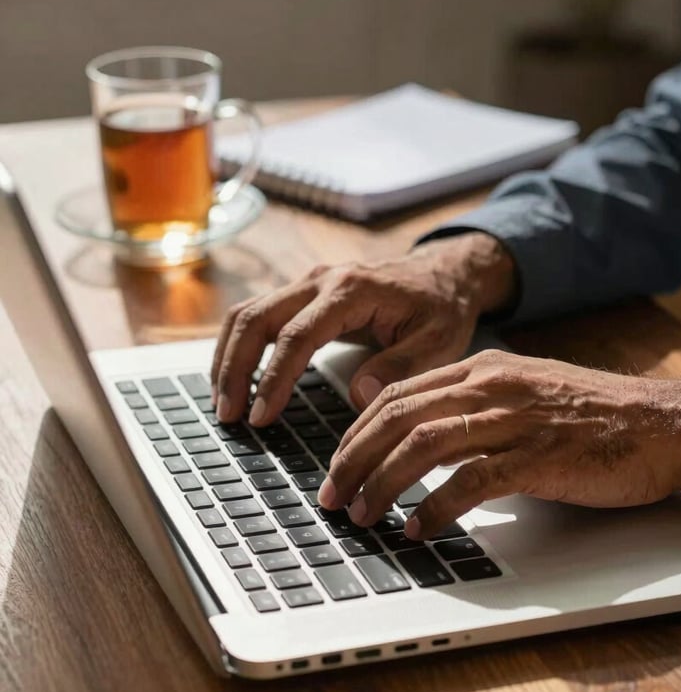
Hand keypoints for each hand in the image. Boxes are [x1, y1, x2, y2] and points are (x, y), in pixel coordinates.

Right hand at [210, 232, 515, 424]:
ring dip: (228, 357)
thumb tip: (358, 395)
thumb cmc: (443, 308)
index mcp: (353, 290)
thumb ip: (401, 366)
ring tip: (224, 403)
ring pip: (248, 313)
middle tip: (228, 416)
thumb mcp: (439, 340)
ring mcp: (308, 284)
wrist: (445, 275)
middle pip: (256, 318)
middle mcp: (322, 280)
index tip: (261, 416)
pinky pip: (258, 315)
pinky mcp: (303, 294)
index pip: (298, 335)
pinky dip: (239, 346)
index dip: (274, 378)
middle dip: (234, 368)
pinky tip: (236, 377)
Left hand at [318, 350, 680, 538]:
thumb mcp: (522, 390)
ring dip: (383, 484)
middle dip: (354, 460)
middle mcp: (489, 388)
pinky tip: (419, 530)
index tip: (337, 464)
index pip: (396, 395)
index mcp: (481, 370)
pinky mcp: (538, 457)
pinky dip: (435, 508)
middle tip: (334, 496)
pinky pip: (471, 482)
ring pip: (423, 447)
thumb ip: (471, 403)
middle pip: (398, 418)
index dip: (356, 432)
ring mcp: (513, 420)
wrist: (660, 422)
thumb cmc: (591, 414)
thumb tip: (419, 433)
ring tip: (364, 515)